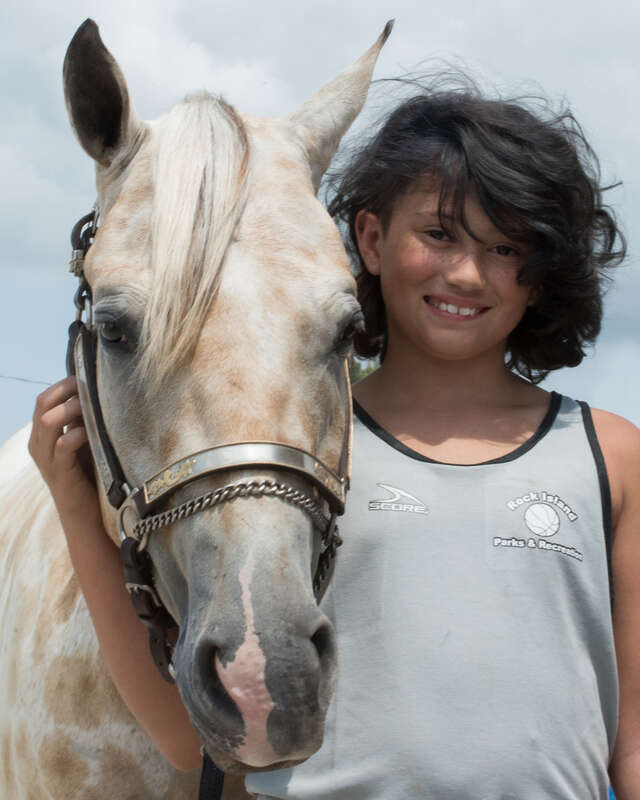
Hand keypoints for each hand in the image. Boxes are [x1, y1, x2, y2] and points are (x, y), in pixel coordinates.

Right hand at [29, 376, 100, 523]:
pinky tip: (92, 432)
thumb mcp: (83, 442)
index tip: (87, 376)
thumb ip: (82, 422)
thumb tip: (97, 393)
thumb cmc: (88, 476)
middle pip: (42, 403)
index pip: (44, 398)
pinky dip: (78, 433)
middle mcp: (38, 444)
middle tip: (90, 385)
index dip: (64, 384)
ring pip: (49, 420)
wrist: (84, 516)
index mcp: (41, 435)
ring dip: (72, 408)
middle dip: (67, 390)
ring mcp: (46, 459)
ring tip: (92, 405)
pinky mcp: (60, 472)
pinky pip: (63, 444)